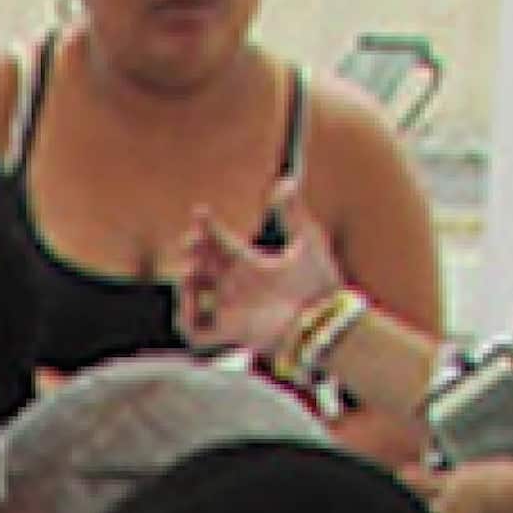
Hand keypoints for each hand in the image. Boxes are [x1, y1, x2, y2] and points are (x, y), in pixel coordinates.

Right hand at [176, 194, 345, 360]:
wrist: (326, 320)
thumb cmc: (319, 283)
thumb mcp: (307, 241)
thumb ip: (293, 212)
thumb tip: (287, 180)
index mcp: (249, 264)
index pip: (219, 242)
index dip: (206, 226)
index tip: (200, 211)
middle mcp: (236, 286)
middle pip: (202, 265)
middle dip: (191, 252)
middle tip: (190, 242)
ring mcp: (231, 309)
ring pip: (194, 297)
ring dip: (185, 285)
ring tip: (191, 271)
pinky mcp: (231, 332)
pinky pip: (198, 333)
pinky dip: (189, 321)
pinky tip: (193, 305)